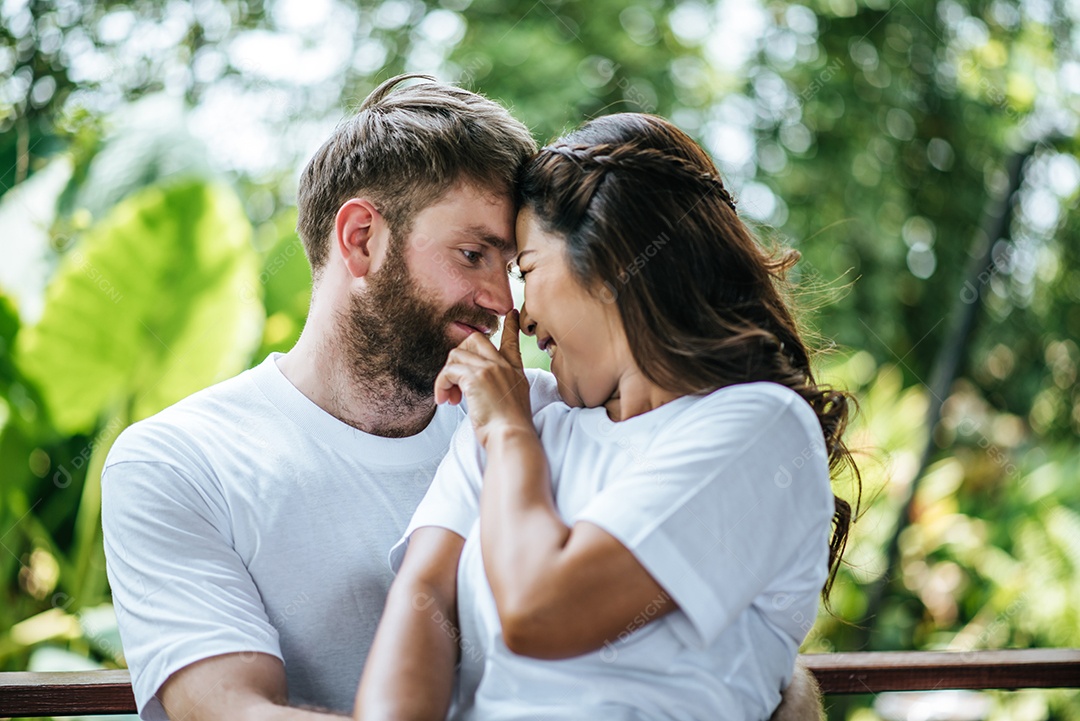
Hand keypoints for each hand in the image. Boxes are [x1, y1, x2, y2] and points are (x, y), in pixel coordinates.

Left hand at [435, 309, 533, 446]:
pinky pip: (448, 371)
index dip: (509, 326)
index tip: (510, 313)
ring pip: (457, 354)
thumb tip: (480, 390)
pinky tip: (444, 400)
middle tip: (455, 380)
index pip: (512, 341)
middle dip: (459, 355)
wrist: (511, 437)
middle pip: (476, 339)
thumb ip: (501, 390)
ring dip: (446, 376)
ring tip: (448, 397)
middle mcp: (503, 366)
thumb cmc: (510, 429)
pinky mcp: (475, 377)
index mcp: (515, 372)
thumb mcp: (513, 404)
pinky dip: (441, 385)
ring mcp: (490, 369)